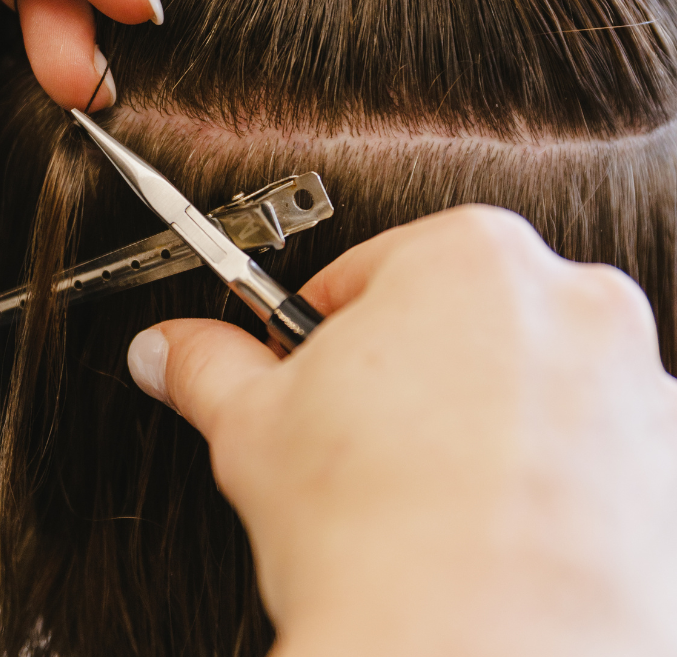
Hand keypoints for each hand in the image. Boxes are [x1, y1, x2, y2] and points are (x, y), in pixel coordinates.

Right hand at [128, 207, 676, 655]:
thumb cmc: (375, 536)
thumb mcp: (254, 426)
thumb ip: (208, 367)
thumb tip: (168, 352)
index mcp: (470, 258)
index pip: (373, 272)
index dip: (325, 330)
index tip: (311, 369)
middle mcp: (573, 306)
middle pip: (461, 320)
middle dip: (407, 370)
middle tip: (362, 437)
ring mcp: (639, 392)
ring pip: (533, 384)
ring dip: (482, 421)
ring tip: (425, 493)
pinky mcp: (672, 477)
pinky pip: (599, 458)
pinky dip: (552, 482)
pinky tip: (495, 528)